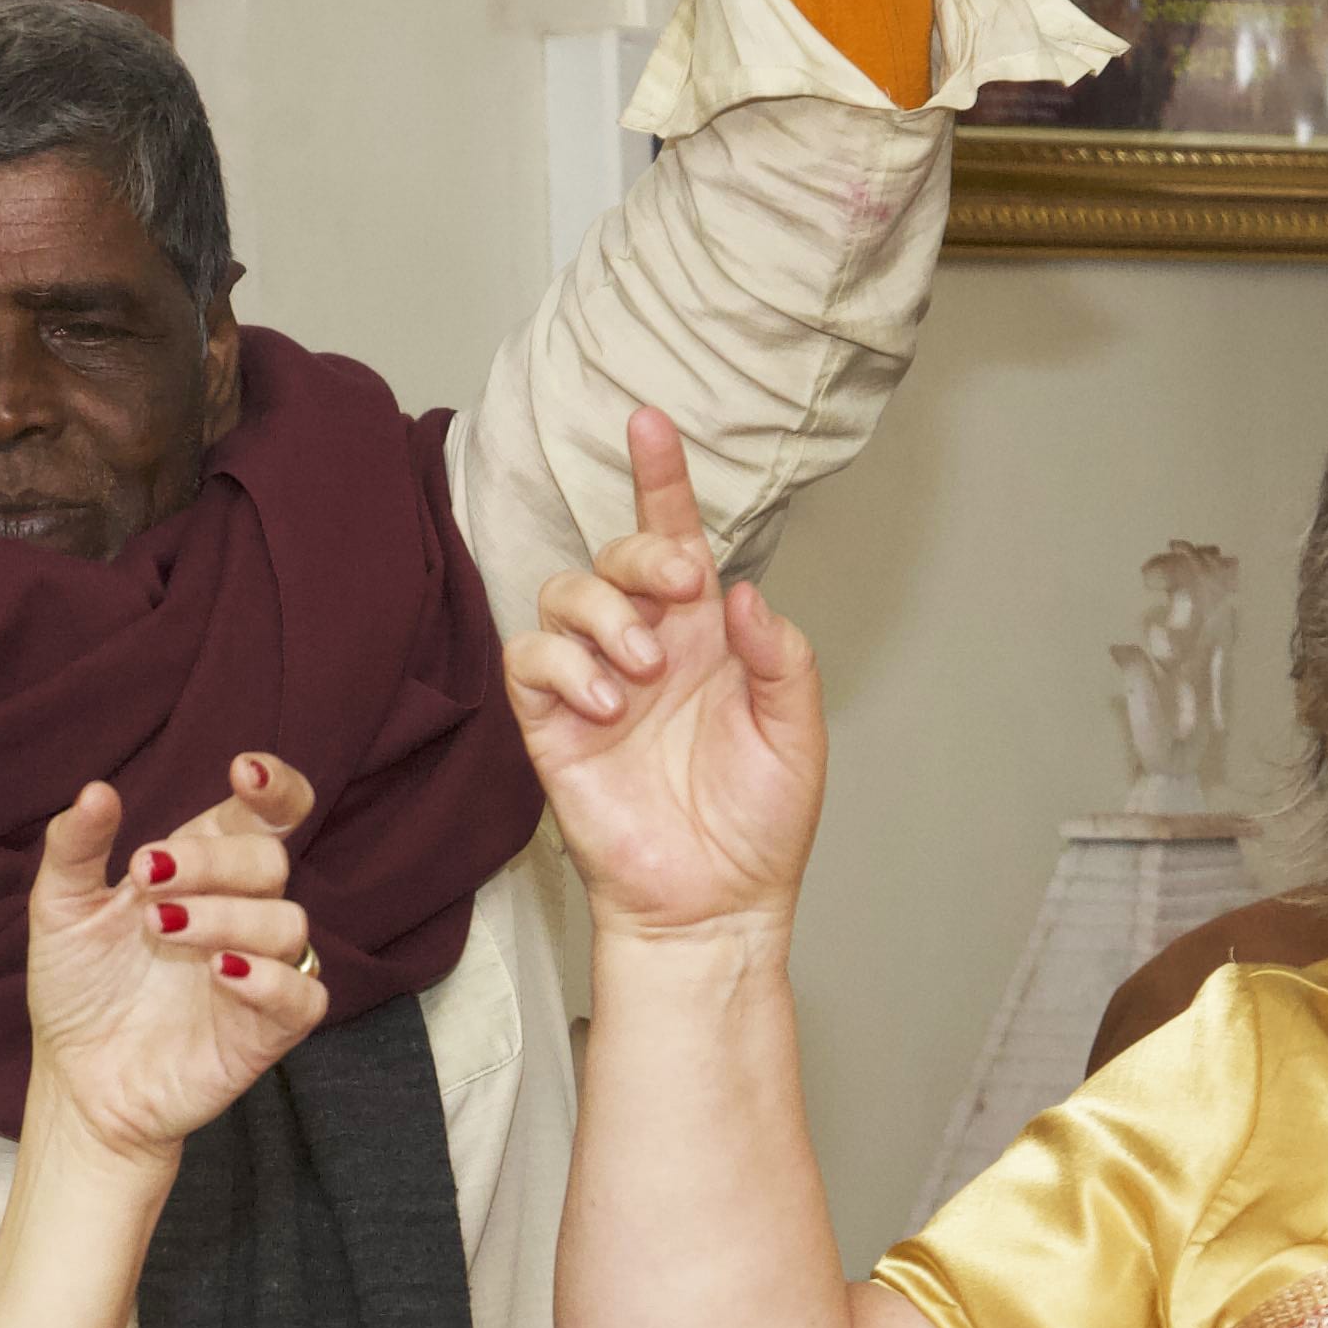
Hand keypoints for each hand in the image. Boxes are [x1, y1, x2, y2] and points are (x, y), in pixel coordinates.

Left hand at [24, 758, 326, 1158]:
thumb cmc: (77, 991)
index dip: (275, 787)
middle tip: (146, 878)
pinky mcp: (268, 1032)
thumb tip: (97, 790)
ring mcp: (260, 972)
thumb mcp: (59, 912)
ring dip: (226, 916)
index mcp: (202, 872)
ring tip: (162, 928)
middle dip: (211, 861)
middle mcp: (239, 913)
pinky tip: (219, 974)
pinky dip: (270, 980)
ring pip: (288, 923)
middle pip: (269, 859)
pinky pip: (305, 995)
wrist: (75, 1083)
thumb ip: (75, 849)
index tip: (242, 772)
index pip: (266, 815)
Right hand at [503, 407, 827, 943]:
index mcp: (703, 637)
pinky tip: (607, 704)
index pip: (675, 537)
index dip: (658, 478)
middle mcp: (644, 647)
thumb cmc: (758, 826)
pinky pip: (530, 660)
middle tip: (679, 591)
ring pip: (562, 593)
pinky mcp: (552, 727)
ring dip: (603, 613)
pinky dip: (563, 664)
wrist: (714, 905)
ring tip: (642, 671)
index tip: (649, 421)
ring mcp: (592, 684)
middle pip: (615, 555)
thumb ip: (780, 659)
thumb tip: (739, 593)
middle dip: (643, 553)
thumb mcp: (797, 734)